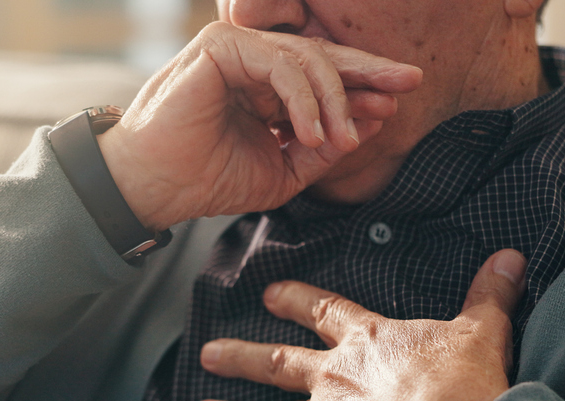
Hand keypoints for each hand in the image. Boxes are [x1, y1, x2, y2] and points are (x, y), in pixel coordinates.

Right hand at [98, 22, 422, 231]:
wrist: (156, 188)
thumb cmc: (206, 180)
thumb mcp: (281, 170)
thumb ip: (320, 149)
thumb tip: (366, 125)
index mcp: (265, 85)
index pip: (323, 78)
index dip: (362, 88)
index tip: (397, 104)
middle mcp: (253, 60)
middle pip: (323, 57)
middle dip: (368, 71)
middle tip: (408, 82)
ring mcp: (237, 48)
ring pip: (308, 60)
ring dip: (336, 100)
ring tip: (346, 139)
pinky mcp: (222, 46)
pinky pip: (281, 65)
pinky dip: (304, 100)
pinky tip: (312, 132)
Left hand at [193, 250, 526, 400]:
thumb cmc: (468, 384)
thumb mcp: (482, 329)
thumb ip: (490, 293)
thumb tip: (511, 256)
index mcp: (367, 342)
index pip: (325, 311)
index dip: (296, 299)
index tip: (269, 293)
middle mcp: (336, 380)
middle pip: (277, 363)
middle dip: (239, 356)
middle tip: (207, 355)